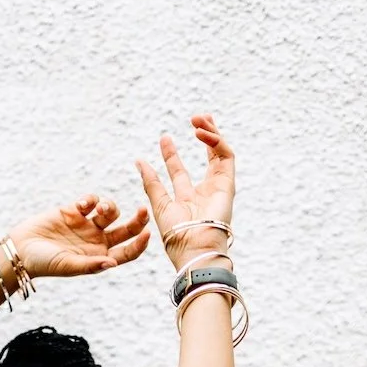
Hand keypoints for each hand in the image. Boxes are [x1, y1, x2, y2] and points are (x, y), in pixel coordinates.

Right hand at [8, 193, 149, 280]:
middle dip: (136, 220)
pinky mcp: (75, 211)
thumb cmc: (44, 263)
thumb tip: (112, 264)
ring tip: (98, 208)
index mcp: (100, 258)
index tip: (146, 233)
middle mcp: (97, 242)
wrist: (21, 250)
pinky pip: (91, 200)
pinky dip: (90, 199)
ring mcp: (87, 225)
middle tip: (142, 210)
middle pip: (126, 229)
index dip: (139, 244)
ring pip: (110, 211)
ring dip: (109, 207)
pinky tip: (80, 205)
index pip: (127, 252)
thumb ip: (90, 264)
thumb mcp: (68, 266)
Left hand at [136, 115, 235, 269]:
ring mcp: (218, 187)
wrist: (195, 248)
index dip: (171, 153)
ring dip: (210, 133)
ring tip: (198, 120)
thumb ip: (151, 183)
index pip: (179, 171)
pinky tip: (202, 133)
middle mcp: (204, 192)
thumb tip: (138, 161)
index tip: (164, 138)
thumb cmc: (177, 235)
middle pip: (207, 157)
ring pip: (219, 153)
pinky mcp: (229, 183)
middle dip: (203, 135)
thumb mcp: (159, 204)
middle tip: (195, 118)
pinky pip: (226, 156)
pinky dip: (216, 141)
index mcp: (186, 200)